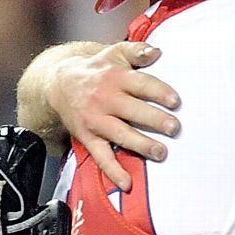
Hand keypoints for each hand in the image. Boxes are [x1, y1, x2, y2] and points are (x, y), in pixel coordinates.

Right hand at [48, 42, 180, 189]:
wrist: (59, 84)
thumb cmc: (97, 69)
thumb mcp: (114, 53)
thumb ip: (136, 50)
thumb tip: (157, 51)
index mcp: (115, 77)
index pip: (140, 84)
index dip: (158, 92)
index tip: (175, 102)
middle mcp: (105, 99)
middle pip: (132, 110)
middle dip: (154, 120)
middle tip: (174, 128)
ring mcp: (96, 120)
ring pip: (120, 134)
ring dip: (141, 144)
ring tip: (160, 152)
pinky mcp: (88, 137)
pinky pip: (101, 156)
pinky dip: (113, 171)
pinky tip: (127, 183)